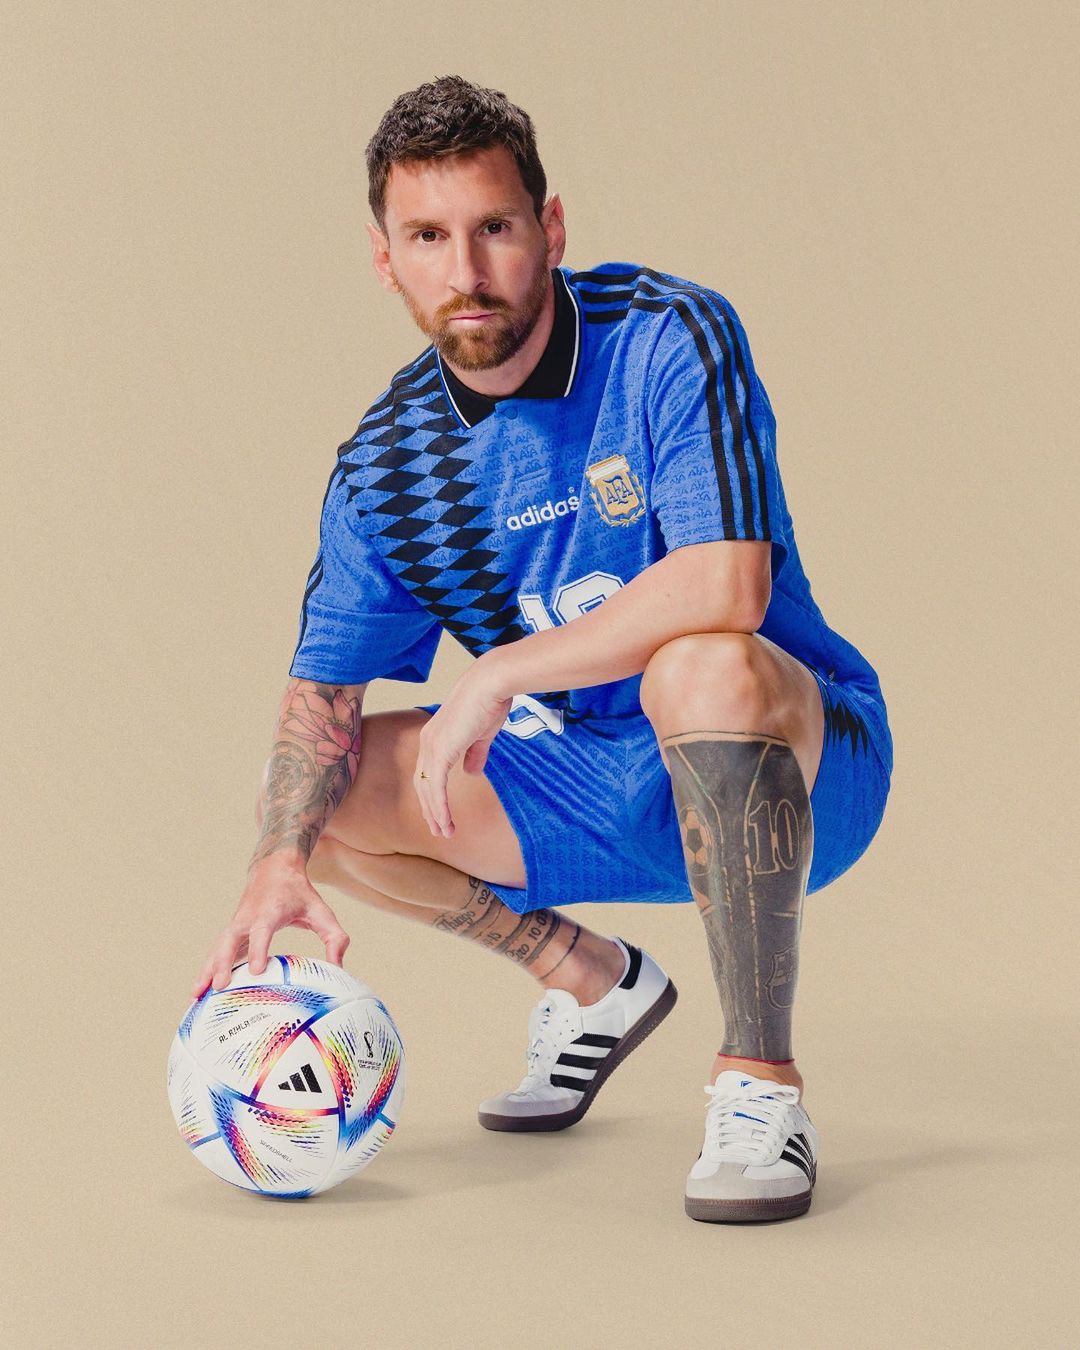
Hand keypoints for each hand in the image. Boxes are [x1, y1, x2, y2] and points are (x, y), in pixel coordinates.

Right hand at [191, 860, 350, 1000]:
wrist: (274, 868)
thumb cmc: (299, 894)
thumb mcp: (321, 911)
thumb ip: (334, 937)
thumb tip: (338, 967)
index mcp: (270, 911)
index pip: (262, 931)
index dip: (258, 950)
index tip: (257, 971)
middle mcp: (248, 918)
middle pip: (230, 939)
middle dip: (223, 962)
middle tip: (219, 987)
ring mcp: (236, 925)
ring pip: (217, 947)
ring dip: (207, 969)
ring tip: (195, 996)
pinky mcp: (232, 932)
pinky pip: (216, 952)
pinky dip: (206, 969)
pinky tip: (197, 993)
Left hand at [414, 662, 512, 838]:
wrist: (491, 684)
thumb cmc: (489, 702)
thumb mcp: (481, 734)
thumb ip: (474, 754)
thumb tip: (471, 773)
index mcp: (436, 737)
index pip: (428, 773)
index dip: (433, 795)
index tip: (441, 814)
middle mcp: (428, 742)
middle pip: (422, 784)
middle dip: (430, 810)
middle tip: (439, 830)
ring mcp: (431, 746)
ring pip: (427, 789)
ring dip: (435, 813)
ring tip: (444, 832)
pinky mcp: (440, 751)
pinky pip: (435, 787)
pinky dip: (439, 806)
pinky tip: (446, 821)